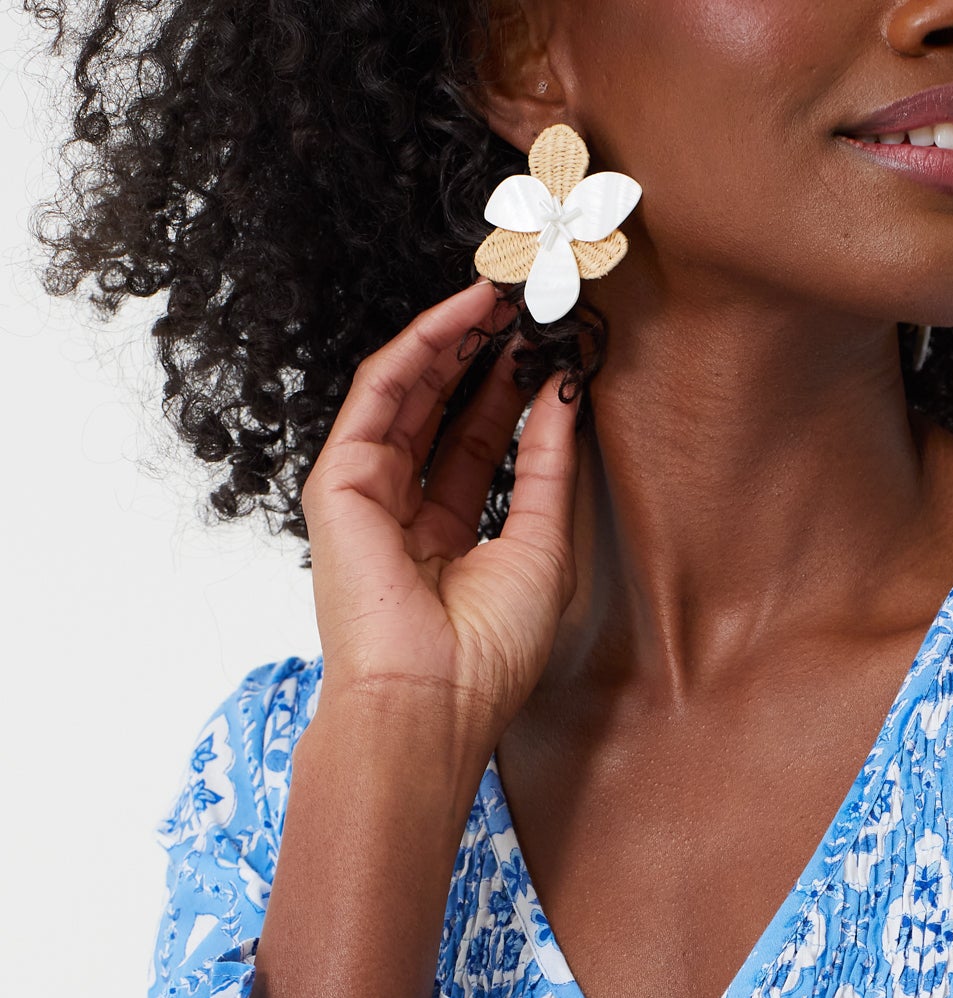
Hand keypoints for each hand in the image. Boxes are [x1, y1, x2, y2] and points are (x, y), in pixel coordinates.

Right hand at [301, 275, 580, 736]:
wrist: (429, 700)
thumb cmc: (486, 653)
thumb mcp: (543, 547)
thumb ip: (550, 468)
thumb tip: (564, 397)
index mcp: (449, 541)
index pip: (478, 447)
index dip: (510, 395)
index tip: (548, 349)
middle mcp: (404, 515)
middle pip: (441, 412)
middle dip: (481, 355)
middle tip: (525, 306)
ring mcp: (367, 497)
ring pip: (409, 393)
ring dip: (452, 338)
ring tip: (502, 294)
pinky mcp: (339, 483)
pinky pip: (379, 395)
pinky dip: (420, 348)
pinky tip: (463, 314)